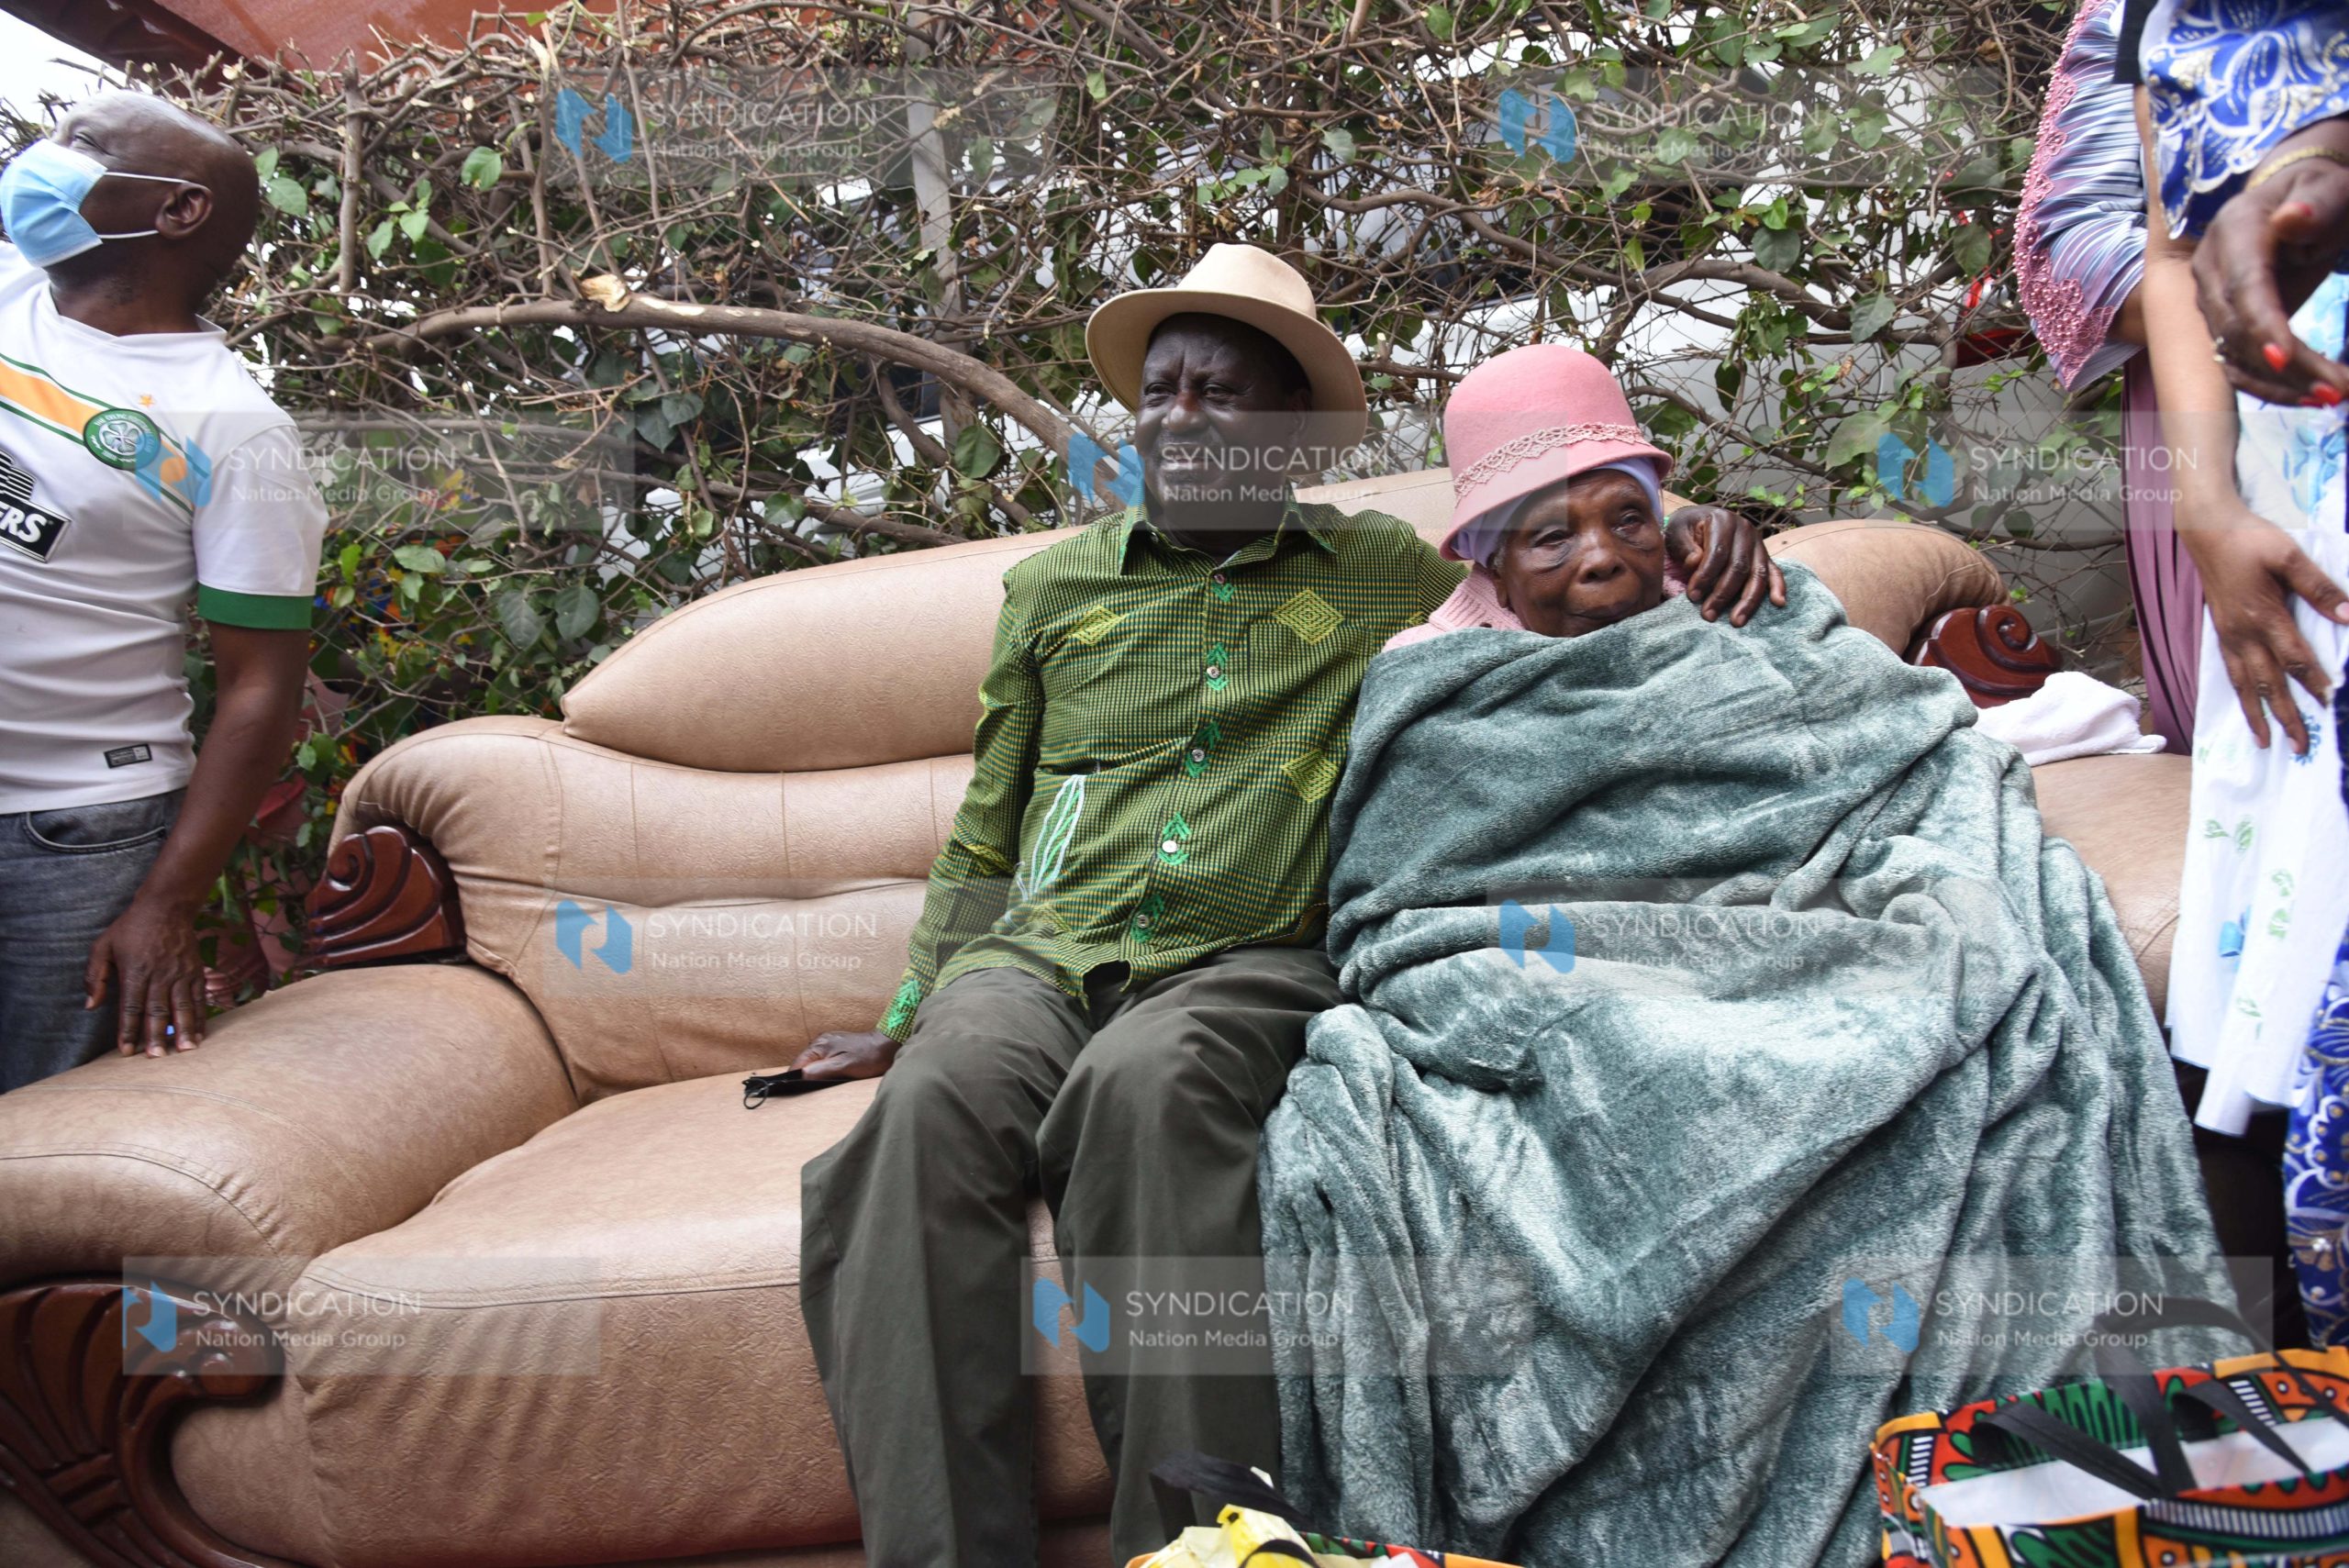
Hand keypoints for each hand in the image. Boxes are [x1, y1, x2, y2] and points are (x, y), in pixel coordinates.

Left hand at [85, 894, 206, 1057]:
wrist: (167, 907)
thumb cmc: (131, 928)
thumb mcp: (102, 946)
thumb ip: (94, 976)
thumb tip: (90, 1006)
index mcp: (135, 971)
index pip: (131, 1007)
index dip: (128, 1030)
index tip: (127, 1051)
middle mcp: (160, 975)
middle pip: (158, 1011)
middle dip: (157, 1036)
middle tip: (157, 1057)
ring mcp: (181, 974)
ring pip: (182, 1007)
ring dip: (184, 1030)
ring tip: (185, 1051)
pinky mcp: (195, 972)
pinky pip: (198, 999)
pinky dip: (199, 1017)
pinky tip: (200, 1034)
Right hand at [789, 1028, 900, 1081]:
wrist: (887, 1046)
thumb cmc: (869, 1057)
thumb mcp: (844, 1067)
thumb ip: (821, 1071)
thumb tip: (800, 1075)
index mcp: (819, 1045)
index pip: (797, 1065)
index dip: (795, 1079)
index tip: (797, 1091)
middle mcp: (820, 1041)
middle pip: (803, 1063)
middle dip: (805, 1077)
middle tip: (811, 1091)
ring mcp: (828, 1042)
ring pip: (813, 1062)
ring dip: (815, 1073)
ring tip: (821, 1084)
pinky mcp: (836, 1046)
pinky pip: (823, 1060)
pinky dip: (824, 1069)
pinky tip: (830, 1076)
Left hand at [1664, 504, 1787, 624]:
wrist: (1700, 519)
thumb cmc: (1686, 529)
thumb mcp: (1678, 532)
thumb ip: (1685, 547)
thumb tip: (1695, 562)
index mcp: (1723, 521)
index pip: (1718, 552)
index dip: (1706, 576)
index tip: (1693, 596)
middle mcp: (1745, 529)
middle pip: (1739, 566)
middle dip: (1723, 594)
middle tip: (1708, 615)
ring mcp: (1758, 542)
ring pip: (1758, 573)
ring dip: (1748, 600)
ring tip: (1736, 621)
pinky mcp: (1765, 554)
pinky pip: (1775, 571)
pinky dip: (1778, 587)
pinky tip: (1778, 603)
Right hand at [2180, 502, 2348, 751]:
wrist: (2207, 530)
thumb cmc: (2250, 539)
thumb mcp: (2289, 556)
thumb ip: (2319, 587)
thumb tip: (2348, 615)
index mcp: (2263, 616)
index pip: (2294, 659)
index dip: (2314, 683)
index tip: (2331, 704)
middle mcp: (2243, 634)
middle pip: (2268, 684)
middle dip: (2286, 717)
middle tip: (2300, 746)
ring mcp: (2229, 636)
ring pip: (2245, 685)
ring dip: (2257, 715)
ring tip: (2266, 742)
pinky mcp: (2222, 632)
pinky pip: (2231, 672)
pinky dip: (2240, 694)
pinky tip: (2247, 704)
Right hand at [2193, 151, 2348, 404]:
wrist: (2293, 203)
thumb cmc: (2317, 196)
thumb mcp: (2327, 190)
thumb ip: (2314, 204)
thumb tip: (2292, 219)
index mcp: (2234, 232)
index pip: (2242, 285)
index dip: (2260, 323)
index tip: (2284, 358)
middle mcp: (2210, 271)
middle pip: (2236, 330)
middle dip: (2284, 367)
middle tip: (2336, 390)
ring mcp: (2210, 301)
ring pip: (2234, 356)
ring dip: (2280, 385)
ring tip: (2330, 396)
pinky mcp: (2222, 325)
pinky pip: (2239, 365)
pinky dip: (2272, 386)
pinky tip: (2309, 394)